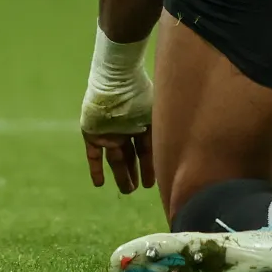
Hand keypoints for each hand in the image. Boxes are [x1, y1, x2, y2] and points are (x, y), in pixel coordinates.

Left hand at [81, 70, 154, 193]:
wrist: (117, 82)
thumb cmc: (141, 96)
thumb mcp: (157, 116)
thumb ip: (164, 134)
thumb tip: (179, 151)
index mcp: (141, 124)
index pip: (146, 150)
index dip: (150, 167)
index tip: (153, 183)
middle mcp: (125, 130)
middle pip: (130, 156)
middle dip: (135, 173)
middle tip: (138, 189)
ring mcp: (108, 132)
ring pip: (115, 159)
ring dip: (120, 174)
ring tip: (127, 190)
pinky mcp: (92, 134)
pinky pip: (94, 155)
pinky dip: (96, 169)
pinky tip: (99, 184)